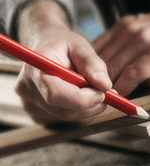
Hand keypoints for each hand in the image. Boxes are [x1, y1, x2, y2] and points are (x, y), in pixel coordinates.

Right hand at [15, 0, 111, 124]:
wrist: (47, 49)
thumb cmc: (62, 45)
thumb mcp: (80, 47)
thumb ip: (93, 64)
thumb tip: (104, 85)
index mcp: (36, 69)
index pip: (56, 94)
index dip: (84, 98)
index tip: (103, 92)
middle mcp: (28, 90)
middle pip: (64, 110)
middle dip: (91, 105)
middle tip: (106, 94)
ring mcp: (30, 104)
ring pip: (66, 116)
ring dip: (87, 108)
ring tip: (95, 92)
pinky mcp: (36, 113)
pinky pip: (63, 119)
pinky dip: (78, 111)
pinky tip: (81, 97)